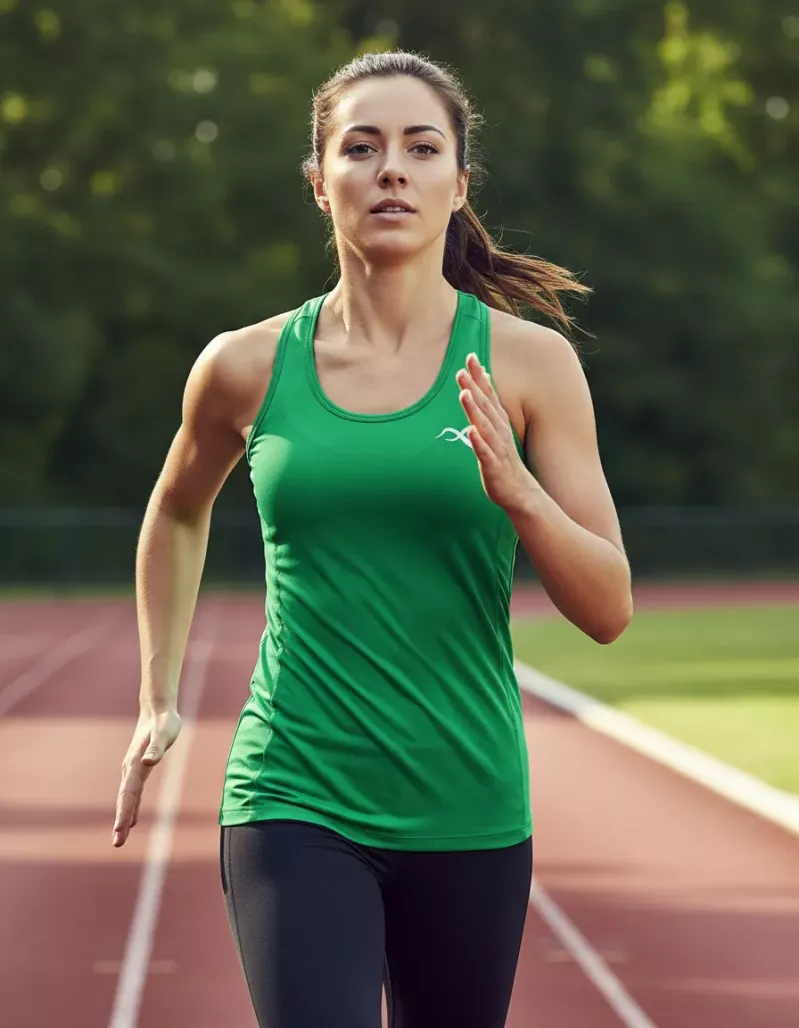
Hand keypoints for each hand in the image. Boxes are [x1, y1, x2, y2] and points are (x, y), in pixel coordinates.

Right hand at [112, 707, 180, 846]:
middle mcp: (130, 768)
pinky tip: (131, 821)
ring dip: (123, 818)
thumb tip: (148, 762)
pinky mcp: (138, 768)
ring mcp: (133, 769)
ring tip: (119, 838)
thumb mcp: (165, 733)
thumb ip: (157, 748)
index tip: (121, 830)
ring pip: (127, 798)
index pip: (129, 793)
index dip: (124, 812)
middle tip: (117, 843)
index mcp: (136, 763)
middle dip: (120, 821)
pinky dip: (130, 807)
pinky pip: (133, 793)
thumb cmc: (164, 721)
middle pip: (125, 799)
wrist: (157, 709)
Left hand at [456, 353, 532, 513]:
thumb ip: (487, 410)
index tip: (470, 356)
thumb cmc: (504, 462)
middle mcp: (498, 433)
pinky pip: (485, 453)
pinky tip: (470, 431)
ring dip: (475, 410)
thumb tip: (479, 386)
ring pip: (484, 426)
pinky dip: (478, 442)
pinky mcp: (493, 467)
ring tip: (464, 393)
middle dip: (474, 387)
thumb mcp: (495, 433)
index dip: (479, 377)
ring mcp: (497, 450)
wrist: (521, 494)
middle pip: (485, 406)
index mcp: (498, 424)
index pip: (488, 396)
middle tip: (464, 367)